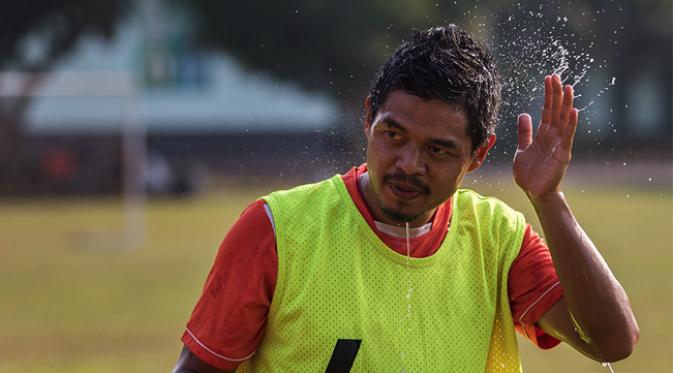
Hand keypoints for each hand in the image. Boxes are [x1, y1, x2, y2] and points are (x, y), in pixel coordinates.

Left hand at [513, 74, 578, 197]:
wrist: (533, 191)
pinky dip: (571, 124)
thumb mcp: (522, 149)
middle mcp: (553, 136)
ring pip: (564, 120)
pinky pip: (568, 136)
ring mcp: (559, 144)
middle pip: (556, 111)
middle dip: (556, 94)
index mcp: (543, 134)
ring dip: (566, 104)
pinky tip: (573, 111)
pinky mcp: (563, 154)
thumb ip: (524, 133)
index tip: (549, 79)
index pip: (547, 110)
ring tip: (568, 88)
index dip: (548, 94)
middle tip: (556, 76)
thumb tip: (524, 114)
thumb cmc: (529, 173)